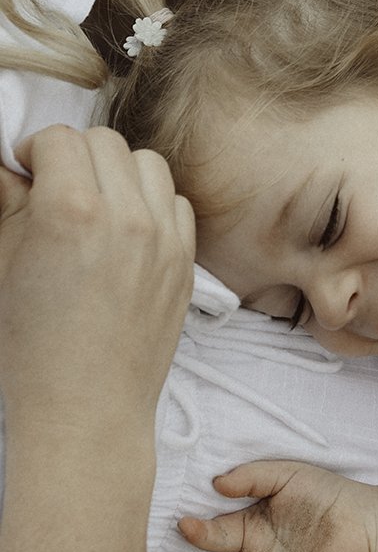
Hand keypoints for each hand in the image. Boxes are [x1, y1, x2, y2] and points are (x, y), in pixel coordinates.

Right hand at [0, 126, 193, 430]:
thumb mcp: (2, 265)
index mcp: (70, 212)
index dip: (35, 150)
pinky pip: (175, 202)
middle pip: (104, 142)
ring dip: (117, 172)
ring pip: (146, 163)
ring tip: (94, 204)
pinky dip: (151, 204)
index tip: (25, 171)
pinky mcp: (186, 261)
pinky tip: (126, 230)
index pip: (60, 138)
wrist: (83, 412)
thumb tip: (9, 167)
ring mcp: (163, 238)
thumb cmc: (29, 349)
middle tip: (54, 186)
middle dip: (74, 156)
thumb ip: (8, 202)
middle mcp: (125, 216)